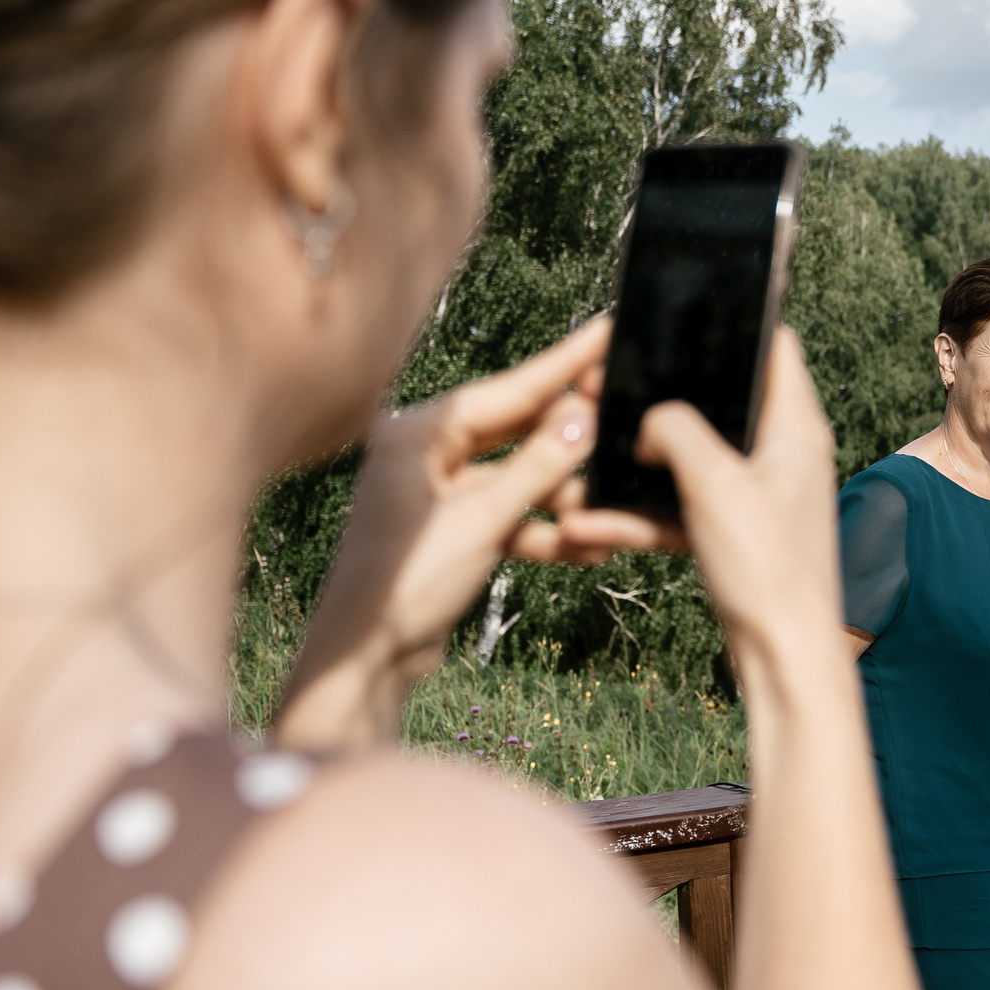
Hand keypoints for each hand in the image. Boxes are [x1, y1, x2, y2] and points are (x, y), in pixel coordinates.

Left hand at [277, 319, 613, 747]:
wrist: (367, 659)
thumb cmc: (405, 584)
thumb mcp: (483, 520)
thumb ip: (538, 467)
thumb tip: (584, 418)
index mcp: (418, 433)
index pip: (507, 389)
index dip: (563, 363)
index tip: (605, 330)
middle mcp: (424, 452)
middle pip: (516, 427)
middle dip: (570, 438)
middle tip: (623, 409)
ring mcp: (437, 491)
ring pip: (519, 475)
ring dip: (562, 494)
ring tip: (608, 500)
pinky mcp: (452, 528)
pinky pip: (510, 513)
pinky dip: (544, 529)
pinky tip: (589, 547)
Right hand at [561, 330, 843, 665]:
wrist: (783, 660)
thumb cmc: (769, 569)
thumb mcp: (714, 483)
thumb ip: (677, 430)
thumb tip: (649, 416)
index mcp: (795, 427)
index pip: (774, 346)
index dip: (734, 321)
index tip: (682, 310)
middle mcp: (782, 454)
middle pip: (716, 403)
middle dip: (660, 401)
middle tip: (608, 387)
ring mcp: (757, 496)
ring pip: (687, 463)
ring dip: (636, 469)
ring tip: (583, 466)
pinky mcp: (734, 534)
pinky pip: (679, 511)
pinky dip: (640, 517)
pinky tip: (589, 524)